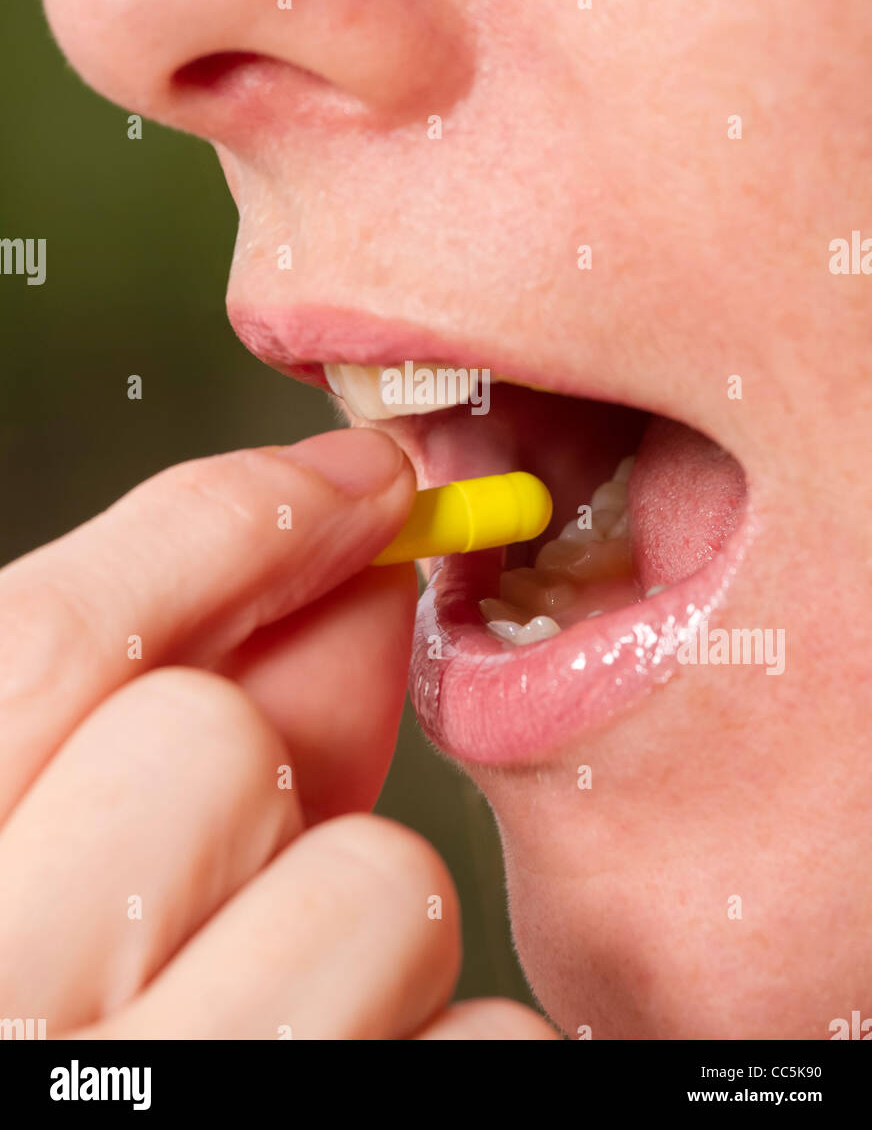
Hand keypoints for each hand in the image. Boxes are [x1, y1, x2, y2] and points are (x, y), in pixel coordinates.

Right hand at [0, 429, 554, 1039]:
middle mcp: (10, 1030)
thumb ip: (150, 732)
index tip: (352, 483)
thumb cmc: (63, 1014)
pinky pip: (487, 1040)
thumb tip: (340, 575)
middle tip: (220, 871)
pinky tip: (358, 1078)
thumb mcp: (44, 876)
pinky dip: (449, 1048)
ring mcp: (186, 1114)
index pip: (50, 643)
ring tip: (280, 1018)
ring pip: (378, 887)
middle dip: (253, 772)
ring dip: (357, 932)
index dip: (219, 526)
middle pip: (209, 743)